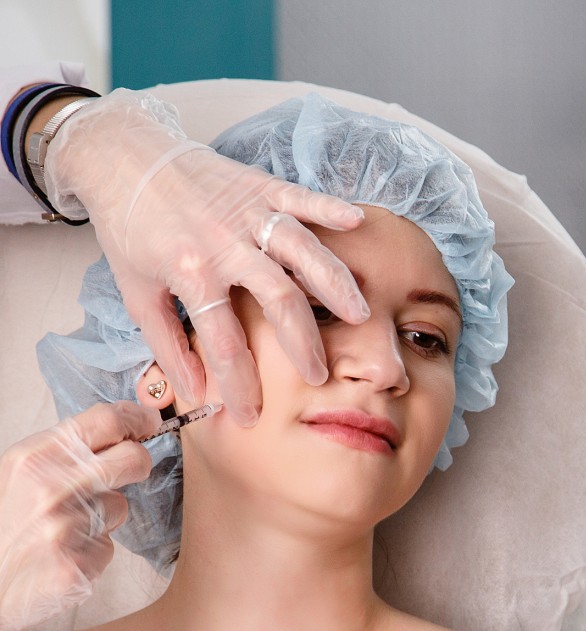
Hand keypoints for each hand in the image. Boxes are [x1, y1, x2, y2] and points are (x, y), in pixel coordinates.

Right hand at [0, 402, 158, 630]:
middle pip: (133, 458)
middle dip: (139, 462)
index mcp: (34, 457)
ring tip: (66, 529)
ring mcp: (63, 528)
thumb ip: (66, 451)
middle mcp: (50, 488)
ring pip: (120, 506)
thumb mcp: (18, 474)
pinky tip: (62, 557)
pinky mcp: (76, 565)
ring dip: (104, 517)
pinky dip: (91, 551)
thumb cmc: (2, 526)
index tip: (150, 421)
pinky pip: (108, 547)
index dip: (137, 418)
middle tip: (130, 469)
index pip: (105, 420)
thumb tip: (122, 427)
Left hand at [44, 90, 368, 424]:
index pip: (223, 340)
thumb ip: (167, 345)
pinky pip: (302, 197)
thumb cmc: (131, 228)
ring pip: (302, 249)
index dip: (239, 383)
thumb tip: (190, 392)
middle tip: (317, 374)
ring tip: (359, 314)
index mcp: (189, 271)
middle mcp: (224, 241)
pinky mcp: (259, 185)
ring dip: (334, 283)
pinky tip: (359, 221)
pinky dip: (331, 207)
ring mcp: (246, 211)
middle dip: (302, 341)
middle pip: (278, 297)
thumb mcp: (138, 293)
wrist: (125, 158)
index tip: (252, 415)